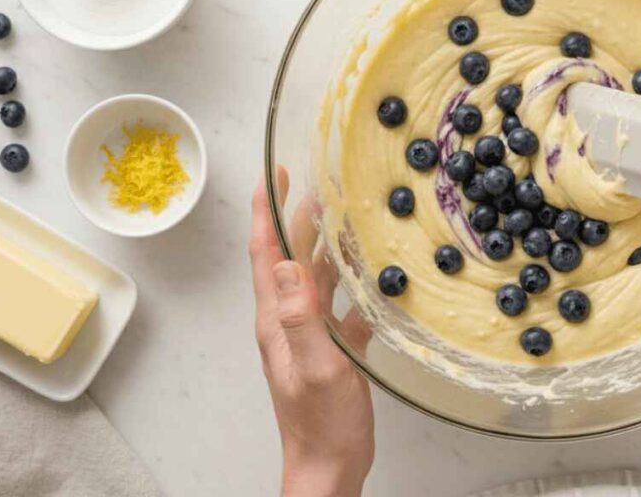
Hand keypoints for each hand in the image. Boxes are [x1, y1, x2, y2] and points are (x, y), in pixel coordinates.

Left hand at [251, 169, 373, 496]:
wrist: (329, 464)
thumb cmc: (319, 423)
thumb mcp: (314, 367)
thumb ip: (301, 317)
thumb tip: (287, 264)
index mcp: (277, 318)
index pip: (265, 253)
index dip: (265, 211)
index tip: (271, 175)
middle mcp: (289, 318)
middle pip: (290, 256)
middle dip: (298, 217)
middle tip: (317, 184)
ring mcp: (310, 332)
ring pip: (317, 276)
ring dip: (328, 245)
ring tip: (347, 216)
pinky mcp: (332, 346)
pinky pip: (342, 304)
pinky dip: (356, 283)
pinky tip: (375, 272)